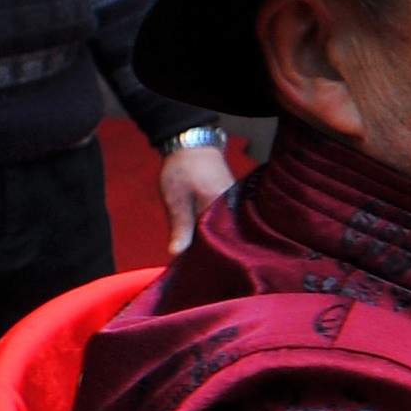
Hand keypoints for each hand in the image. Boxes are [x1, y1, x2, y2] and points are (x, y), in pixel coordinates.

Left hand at [154, 142, 234, 256]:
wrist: (193, 143)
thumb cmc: (182, 169)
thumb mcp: (175, 199)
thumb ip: (179, 227)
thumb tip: (176, 254)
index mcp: (221, 209)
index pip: (215, 241)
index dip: (202, 254)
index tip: (190, 266)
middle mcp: (234, 209)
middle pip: (223, 237)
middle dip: (208, 249)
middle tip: (191, 262)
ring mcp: (235, 205)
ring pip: (224, 229)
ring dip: (211, 238)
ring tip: (197, 251)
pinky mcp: (232, 201)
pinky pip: (225, 221)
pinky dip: (215, 228)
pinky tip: (204, 235)